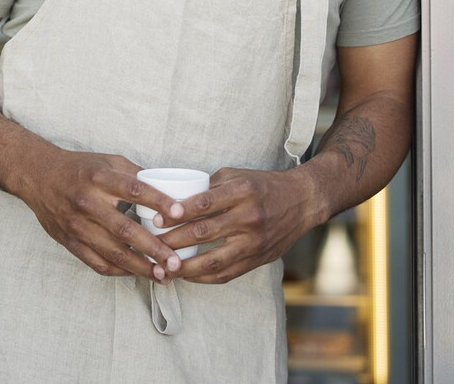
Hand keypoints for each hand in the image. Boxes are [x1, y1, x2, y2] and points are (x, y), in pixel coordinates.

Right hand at [14, 149, 188, 281]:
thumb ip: (137, 175)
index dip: (159, 202)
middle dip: (154, 248)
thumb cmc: (80, 168)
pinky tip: (137, 273)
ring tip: (163, 276)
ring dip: (141, 267)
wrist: (38, 176)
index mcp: (100, 178)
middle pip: (126, 229)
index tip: (180, 213)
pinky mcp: (70, 242)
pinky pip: (98, 263)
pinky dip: (120, 271)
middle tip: (176, 262)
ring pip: (113, 252)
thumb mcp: (108, 161)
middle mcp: (88, 202)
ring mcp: (77, 225)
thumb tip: (170, 191)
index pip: (135, 190)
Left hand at [162, 166, 323, 284]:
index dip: (177, 213)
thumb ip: (208, 186)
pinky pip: (226, 274)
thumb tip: (174, 198)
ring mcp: (254, 241)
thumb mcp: (237, 175)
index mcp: (242, 191)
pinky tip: (186, 276)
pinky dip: (203, 277)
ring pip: (213, 260)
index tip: (157, 219)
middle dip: (173, 241)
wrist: (302, 201)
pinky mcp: (258, 259)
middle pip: (203, 233)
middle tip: (151, 245)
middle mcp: (249, 217)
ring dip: (184, 267)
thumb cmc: (263, 185)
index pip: (203, 203)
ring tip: (162, 269)